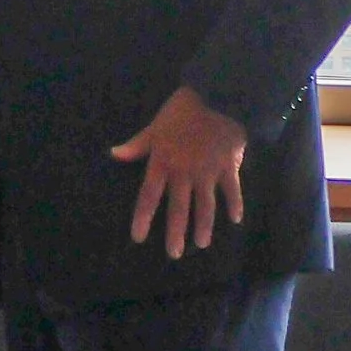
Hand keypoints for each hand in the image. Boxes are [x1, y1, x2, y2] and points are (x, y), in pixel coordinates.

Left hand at [109, 86, 247, 257]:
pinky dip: (235, 205)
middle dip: (176, 232)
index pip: (149, 195)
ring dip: (204, 226)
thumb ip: (137, 144)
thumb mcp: (154, 127)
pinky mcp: (228, 167)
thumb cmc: (182, 111)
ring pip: (205, 205)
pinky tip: (236, 219)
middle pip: (178, 208)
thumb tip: (114, 154)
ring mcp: (208, 172)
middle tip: (174, 254)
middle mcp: (184, 173)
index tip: (138, 237)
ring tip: (202, 244)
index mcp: (163, 163)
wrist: (217, 97)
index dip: (143, 217)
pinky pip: (232, 190)